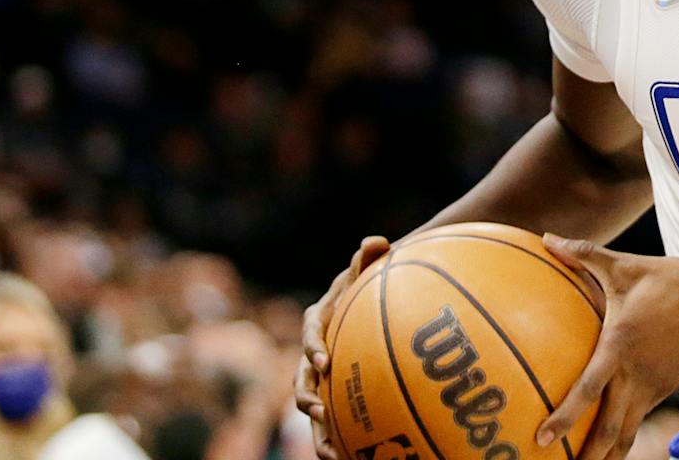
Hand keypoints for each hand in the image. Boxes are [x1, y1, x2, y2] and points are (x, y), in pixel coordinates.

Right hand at [293, 235, 390, 459]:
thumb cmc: (372, 279)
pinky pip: (336, 417)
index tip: (323, 360)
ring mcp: (324, 373)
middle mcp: (315, 349)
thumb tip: (375, 241)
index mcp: (320, 318)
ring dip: (318, 431)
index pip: (310, 331)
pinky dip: (340, 438)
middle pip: (303, 377)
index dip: (312, 345)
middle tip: (317, 412)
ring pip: (314, 406)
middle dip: (307, 397)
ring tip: (329, 455)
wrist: (374, 295)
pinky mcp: (337, 390)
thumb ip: (369, 256)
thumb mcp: (370, 266)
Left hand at [534, 236, 678, 459]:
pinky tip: (614, 439)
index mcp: (619, 348)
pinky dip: (625, 434)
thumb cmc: (673, 281)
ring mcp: (654, 384)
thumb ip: (583, 255)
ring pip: (627, 431)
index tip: (542, 438)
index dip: (563, 418)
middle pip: (608, 429)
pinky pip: (640, 416)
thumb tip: (548, 239)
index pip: (586, 392)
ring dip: (608, 454)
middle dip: (587, 456)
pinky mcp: (667, 385)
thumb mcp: (626, 266)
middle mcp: (635, 375)